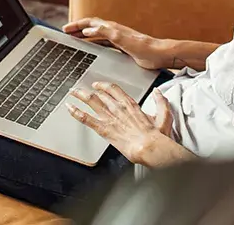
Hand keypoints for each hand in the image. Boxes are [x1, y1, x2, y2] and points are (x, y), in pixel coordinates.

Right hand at [63, 17, 168, 69]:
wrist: (159, 54)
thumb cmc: (144, 47)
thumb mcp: (122, 39)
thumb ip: (105, 33)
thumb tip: (88, 30)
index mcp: (112, 28)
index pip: (90, 23)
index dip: (77, 25)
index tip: (65, 29)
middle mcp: (114, 31)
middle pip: (92, 27)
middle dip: (78, 29)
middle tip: (66, 32)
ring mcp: (118, 39)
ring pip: (97, 35)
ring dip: (85, 36)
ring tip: (74, 39)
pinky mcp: (122, 47)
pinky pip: (103, 43)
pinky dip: (94, 44)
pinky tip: (92, 49)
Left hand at [67, 82, 186, 166]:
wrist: (148, 147)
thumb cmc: (155, 135)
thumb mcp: (164, 116)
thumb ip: (161, 102)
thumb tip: (158, 93)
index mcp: (130, 104)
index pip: (114, 89)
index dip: (104, 86)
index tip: (98, 85)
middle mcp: (118, 108)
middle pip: (100, 93)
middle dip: (88, 90)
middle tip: (81, 89)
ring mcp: (110, 117)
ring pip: (92, 101)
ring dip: (80, 96)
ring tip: (73, 93)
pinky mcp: (104, 129)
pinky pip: (87, 118)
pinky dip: (76, 112)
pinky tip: (70, 108)